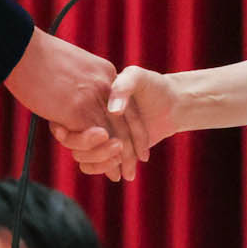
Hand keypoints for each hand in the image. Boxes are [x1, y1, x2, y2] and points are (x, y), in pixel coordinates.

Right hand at [3, 28, 134, 179]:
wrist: (20, 48)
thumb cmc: (36, 56)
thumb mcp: (71, 65)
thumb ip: (80, 82)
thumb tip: (75, 98)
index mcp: (105, 73)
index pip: (128, 108)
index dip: (135, 131)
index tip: (137, 149)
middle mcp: (105, 85)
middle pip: (125, 124)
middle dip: (129, 151)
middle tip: (130, 172)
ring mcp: (92, 98)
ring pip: (112, 136)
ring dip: (116, 160)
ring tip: (118, 175)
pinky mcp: (76, 111)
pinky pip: (92, 139)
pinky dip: (98, 156)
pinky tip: (104, 169)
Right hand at [54, 64, 173, 178]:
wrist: (173, 103)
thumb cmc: (154, 86)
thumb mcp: (138, 76)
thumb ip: (124, 86)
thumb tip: (113, 111)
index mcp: (89, 97)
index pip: (73, 118)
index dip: (76, 130)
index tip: (91, 134)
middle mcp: (89, 116)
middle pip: (78, 140)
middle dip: (95, 148)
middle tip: (118, 146)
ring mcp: (99, 134)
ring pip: (83, 155)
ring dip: (100, 160)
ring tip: (121, 160)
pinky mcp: (110, 148)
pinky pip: (94, 163)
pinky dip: (104, 168)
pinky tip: (119, 171)